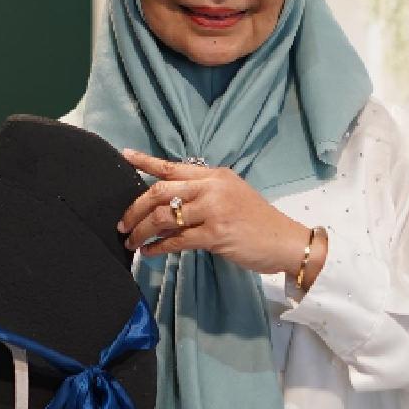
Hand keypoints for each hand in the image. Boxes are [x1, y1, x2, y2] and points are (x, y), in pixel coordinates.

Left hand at [118, 149, 326, 285]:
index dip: (145, 161)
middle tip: (122, 223)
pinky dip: (158, 247)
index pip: (173, 166)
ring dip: (142, 231)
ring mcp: (214, 210)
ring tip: (131, 241)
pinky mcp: (216, 234)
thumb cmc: (257, 221)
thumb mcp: (231, 196)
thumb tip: (166, 207)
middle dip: (135, 208)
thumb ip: (202, 196)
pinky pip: (177, 240)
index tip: (125, 156)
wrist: (286, 241)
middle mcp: (212, 188)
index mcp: (214, 175)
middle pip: (160, 191)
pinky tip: (149, 252)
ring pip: (164, 217)